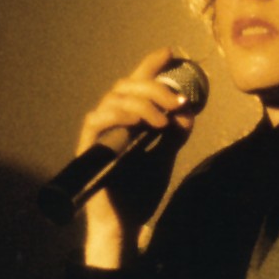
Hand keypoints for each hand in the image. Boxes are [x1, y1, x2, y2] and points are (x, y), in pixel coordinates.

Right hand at [77, 47, 197, 267]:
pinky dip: (121, 114)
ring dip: (144, 101)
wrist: (124, 224)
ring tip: (166, 118)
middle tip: (179, 100)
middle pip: (127, 84)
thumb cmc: (139, 193)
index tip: (171, 53)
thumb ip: (175, 135)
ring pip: (115, 97)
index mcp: (129, 120)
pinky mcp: (89, 145)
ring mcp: (99, 132)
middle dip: (156, 86)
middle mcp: (112, 120)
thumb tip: (189, 111)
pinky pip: (98, 118)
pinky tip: (141, 121)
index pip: (137, 84)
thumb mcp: (164, 158)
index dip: (151, 65)